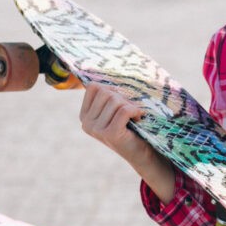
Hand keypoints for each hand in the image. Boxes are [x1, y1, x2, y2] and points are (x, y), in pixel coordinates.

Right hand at [79, 83, 176, 203]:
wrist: (141, 152)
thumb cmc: (129, 127)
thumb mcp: (114, 110)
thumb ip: (107, 96)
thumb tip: (107, 72)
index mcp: (84, 115)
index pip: (94, 87)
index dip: (111, 89)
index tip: (121, 100)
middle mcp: (86, 123)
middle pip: (105, 92)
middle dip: (123, 97)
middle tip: (131, 109)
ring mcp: (97, 130)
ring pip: (115, 100)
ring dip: (130, 105)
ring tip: (134, 116)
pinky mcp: (111, 134)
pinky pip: (124, 110)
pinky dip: (136, 111)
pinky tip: (139, 118)